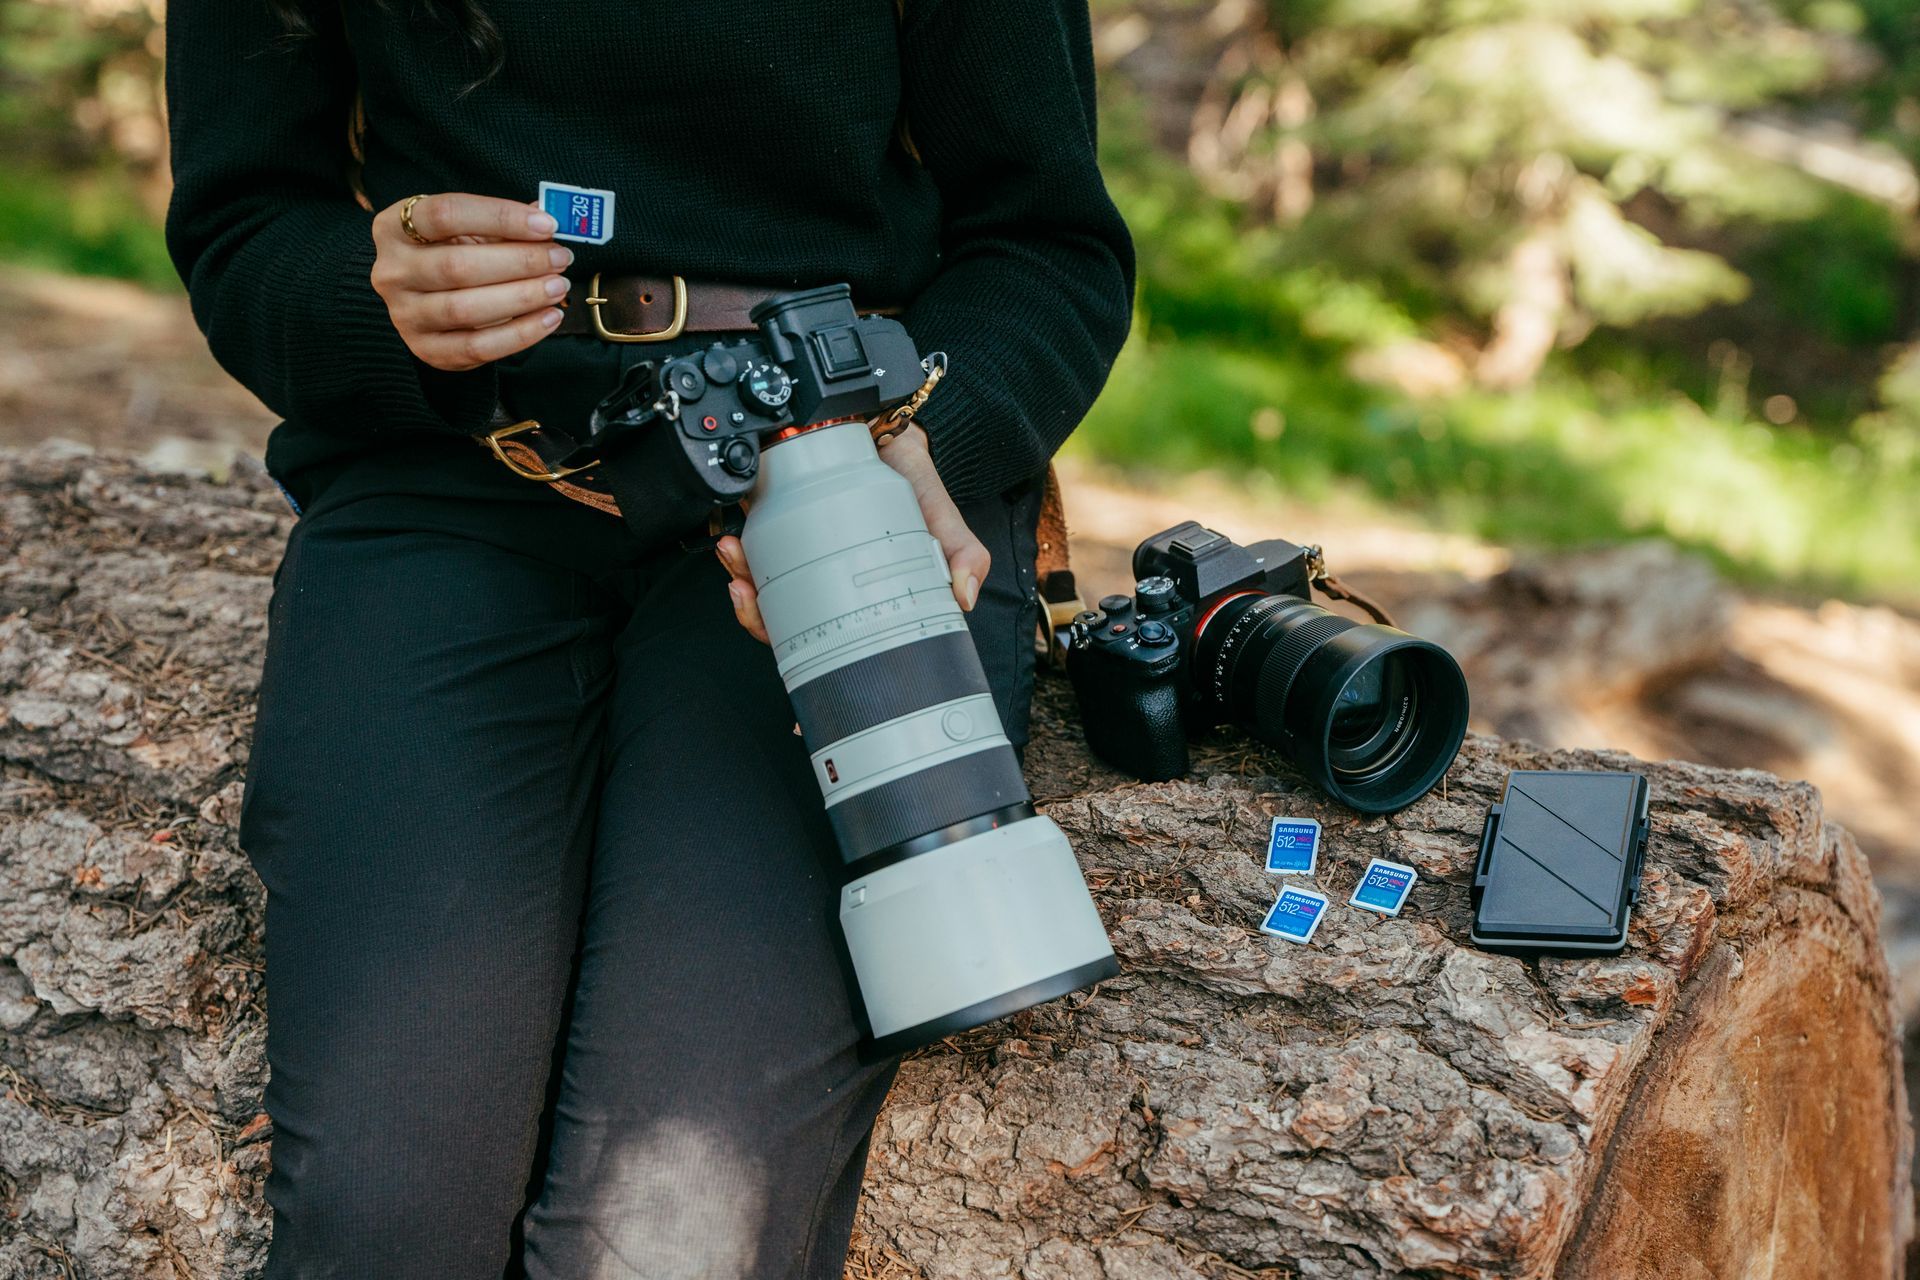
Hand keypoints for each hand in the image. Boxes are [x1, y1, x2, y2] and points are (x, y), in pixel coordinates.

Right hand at [370, 193, 574, 370]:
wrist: (422, 298)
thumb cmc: (449, 252)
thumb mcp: (466, 229)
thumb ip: (501, 223)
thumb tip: (549, 218)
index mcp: (394, 227)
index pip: (445, 214)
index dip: (500, 217)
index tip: (546, 225)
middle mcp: (392, 271)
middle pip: (457, 266)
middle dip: (519, 262)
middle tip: (559, 258)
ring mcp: (404, 315)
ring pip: (465, 309)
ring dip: (522, 298)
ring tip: (557, 286)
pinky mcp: (426, 349)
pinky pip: (477, 347)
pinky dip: (520, 334)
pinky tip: (549, 317)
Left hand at [715, 425, 990, 643]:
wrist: (886, 423)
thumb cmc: (912, 476)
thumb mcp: (940, 513)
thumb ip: (961, 550)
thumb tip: (963, 597)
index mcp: (862, 593)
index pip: (827, 635)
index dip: (798, 646)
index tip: (776, 635)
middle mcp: (829, 576)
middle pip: (785, 617)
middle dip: (755, 613)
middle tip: (745, 592)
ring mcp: (802, 549)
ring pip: (762, 584)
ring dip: (739, 577)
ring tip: (734, 558)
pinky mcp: (781, 520)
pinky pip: (753, 547)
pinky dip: (739, 550)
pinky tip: (733, 540)